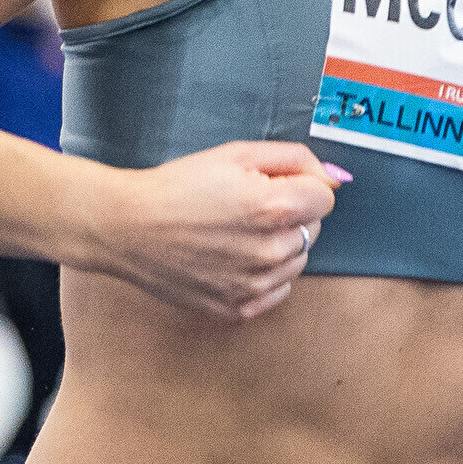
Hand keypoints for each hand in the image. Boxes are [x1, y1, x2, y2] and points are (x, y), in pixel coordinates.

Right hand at [93, 141, 346, 322]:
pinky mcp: (237, 309)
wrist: (126, 227)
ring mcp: (253, 286)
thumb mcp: (237, 154)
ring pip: (297, 261)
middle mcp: (269, 252)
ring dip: (278, 245)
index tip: (273, 185)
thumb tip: (336, 176)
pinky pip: (276, 291)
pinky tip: (232, 257)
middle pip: (313, 229)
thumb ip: (295, 159)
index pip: (326, 198)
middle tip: (245, 206)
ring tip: (236, 232)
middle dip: (290, 214)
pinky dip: (262, 274)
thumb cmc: (176, 188)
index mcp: (273, 208)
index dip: (300, 186)